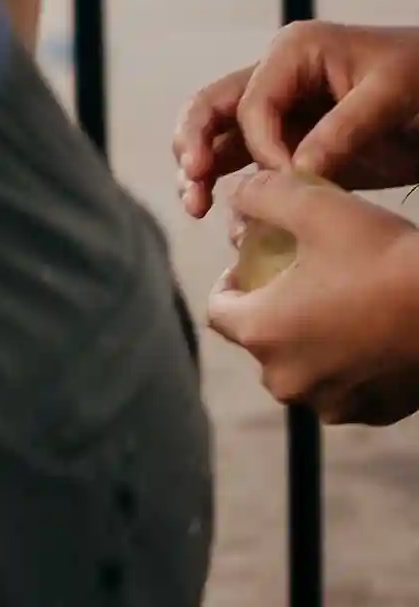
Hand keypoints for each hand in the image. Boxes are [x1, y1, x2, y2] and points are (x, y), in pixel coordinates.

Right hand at [178, 20, 418, 213]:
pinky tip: (235, 220)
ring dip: (200, 171)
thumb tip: (295, 174)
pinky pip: (252, 165)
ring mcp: (282, 111)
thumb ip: (342, 130)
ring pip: (221, 139)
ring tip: (195, 207)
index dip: (261, 145)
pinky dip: (236, 189)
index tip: (287, 180)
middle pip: (212, 110)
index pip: (252, 102)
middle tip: (192, 186)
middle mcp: (276, 78)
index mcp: (293, 53)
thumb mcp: (392, 95)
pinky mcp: (295, 143)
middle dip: (193, 147)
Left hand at [206, 168, 418, 424]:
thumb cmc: (388, 260)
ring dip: (310, 340)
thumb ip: (263, 196)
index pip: (218, 308)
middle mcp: (286, 379)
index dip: (231, 281)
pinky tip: (371, 334)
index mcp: (260, 333)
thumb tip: (236, 192)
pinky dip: (348, 364)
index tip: (253, 264)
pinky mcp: (372, 413)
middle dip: (272, 310)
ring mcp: (331, 404)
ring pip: (302, 367)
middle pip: (260, 341)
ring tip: (338, 306)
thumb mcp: (318, 208)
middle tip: (301, 280)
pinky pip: (343, 387)